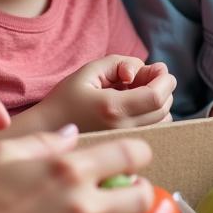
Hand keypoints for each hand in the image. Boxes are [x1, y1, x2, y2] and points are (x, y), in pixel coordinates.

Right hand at [0, 126, 154, 212]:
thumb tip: (73, 135)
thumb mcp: (5, 154)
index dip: (137, 154)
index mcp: (67, 166)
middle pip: (142, 192)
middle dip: (137, 187)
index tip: (129, 159)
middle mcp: (82, 199)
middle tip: (123, 189)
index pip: (130, 153)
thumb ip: (46, 141)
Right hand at [32, 56, 175, 131]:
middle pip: (164, 109)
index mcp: (113, 108)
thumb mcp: (89, 71)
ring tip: (135, 91)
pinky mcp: (125, 148)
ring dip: (159, 102)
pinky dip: (153, 115)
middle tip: (143, 76)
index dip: (165, 80)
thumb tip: (144, 70)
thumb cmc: (66, 99)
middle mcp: (123, 129)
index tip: (160, 69)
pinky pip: (153, 131)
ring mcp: (125, 142)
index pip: (156, 97)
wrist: (47, 131)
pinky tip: (134, 106)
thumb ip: (119, 63)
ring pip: (162, 122)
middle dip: (163, 87)